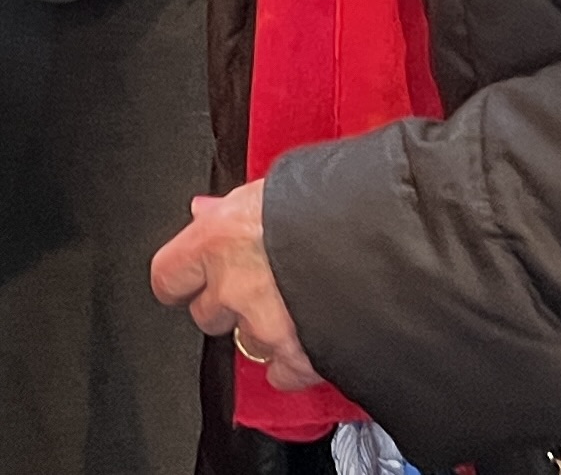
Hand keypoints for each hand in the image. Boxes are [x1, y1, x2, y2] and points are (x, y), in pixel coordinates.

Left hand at [149, 179, 322, 389]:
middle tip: (261, 287)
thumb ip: (233, 208)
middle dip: (229, 306)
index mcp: (220, 238)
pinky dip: (294, 364)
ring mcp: (264, 325)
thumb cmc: (337, 199)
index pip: (169, 275)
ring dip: (265, 332)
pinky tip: (312, 340)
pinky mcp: (298, 356)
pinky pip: (282, 373)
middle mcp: (233, 285)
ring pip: (248, 343)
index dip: (183, 280)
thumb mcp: (274, 188)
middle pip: (207, 315)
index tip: (193, 281)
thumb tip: (203, 211)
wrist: (391, 231)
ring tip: (298, 305)